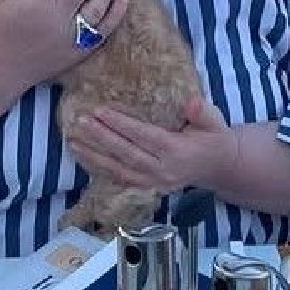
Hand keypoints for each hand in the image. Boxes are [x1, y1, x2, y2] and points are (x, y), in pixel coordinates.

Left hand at [66, 95, 240, 194]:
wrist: (217, 167)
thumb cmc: (213, 138)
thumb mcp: (214, 122)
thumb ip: (203, 113)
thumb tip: (192, 102)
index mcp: (178, 152)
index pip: (144, 137)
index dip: (122, 125)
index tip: (100, 111)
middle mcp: (163, 170)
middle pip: (126, 154)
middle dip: (101, 138)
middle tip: (80, 121)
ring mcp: (153, 182)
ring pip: (118, 169)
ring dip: (93, 155)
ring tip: (72, 139)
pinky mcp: (145, 187)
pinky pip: (118, 178)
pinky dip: (97, 168)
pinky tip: (81, 155)